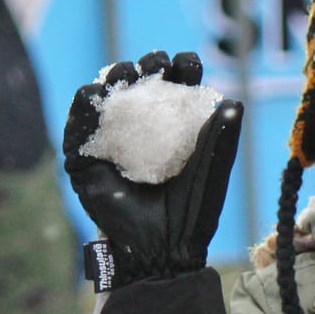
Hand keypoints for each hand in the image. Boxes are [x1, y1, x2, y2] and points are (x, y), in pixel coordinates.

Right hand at [63, 50, 241, 286]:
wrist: (164, 248)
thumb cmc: (194, 211)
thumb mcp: (212, 168)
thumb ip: (223, 135)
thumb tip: (235, 99)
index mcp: (174, 126)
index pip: (176, 86)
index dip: (182, 68)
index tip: (190, 65)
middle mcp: (142, 129)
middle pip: (141, 82)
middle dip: (149, 65)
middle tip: (158, 66)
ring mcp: (112, 141)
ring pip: (109, 95)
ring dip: (117, 75)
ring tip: (127, 73)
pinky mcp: (84, 158)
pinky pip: (79, 124)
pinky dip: (85, 104)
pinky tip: (96, 93)